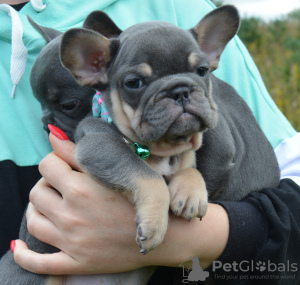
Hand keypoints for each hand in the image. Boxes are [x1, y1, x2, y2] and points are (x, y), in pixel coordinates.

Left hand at [14, 134, 144, 273]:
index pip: (47, 165)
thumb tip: (52, 134)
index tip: (64, 164)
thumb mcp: (118, 169)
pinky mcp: (76, 263)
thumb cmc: (144, 199)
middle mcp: (72, 214)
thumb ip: (81, 152)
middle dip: (46, 184)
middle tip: (62, 185)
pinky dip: (24, 255)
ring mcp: (72, 242)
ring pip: (34, 220)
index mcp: (81, 189)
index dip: (54, 161)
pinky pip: (39, 263)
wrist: (164, 235)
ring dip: (38, 209)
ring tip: (51, 206)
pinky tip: (20, 248)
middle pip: (37, 191)